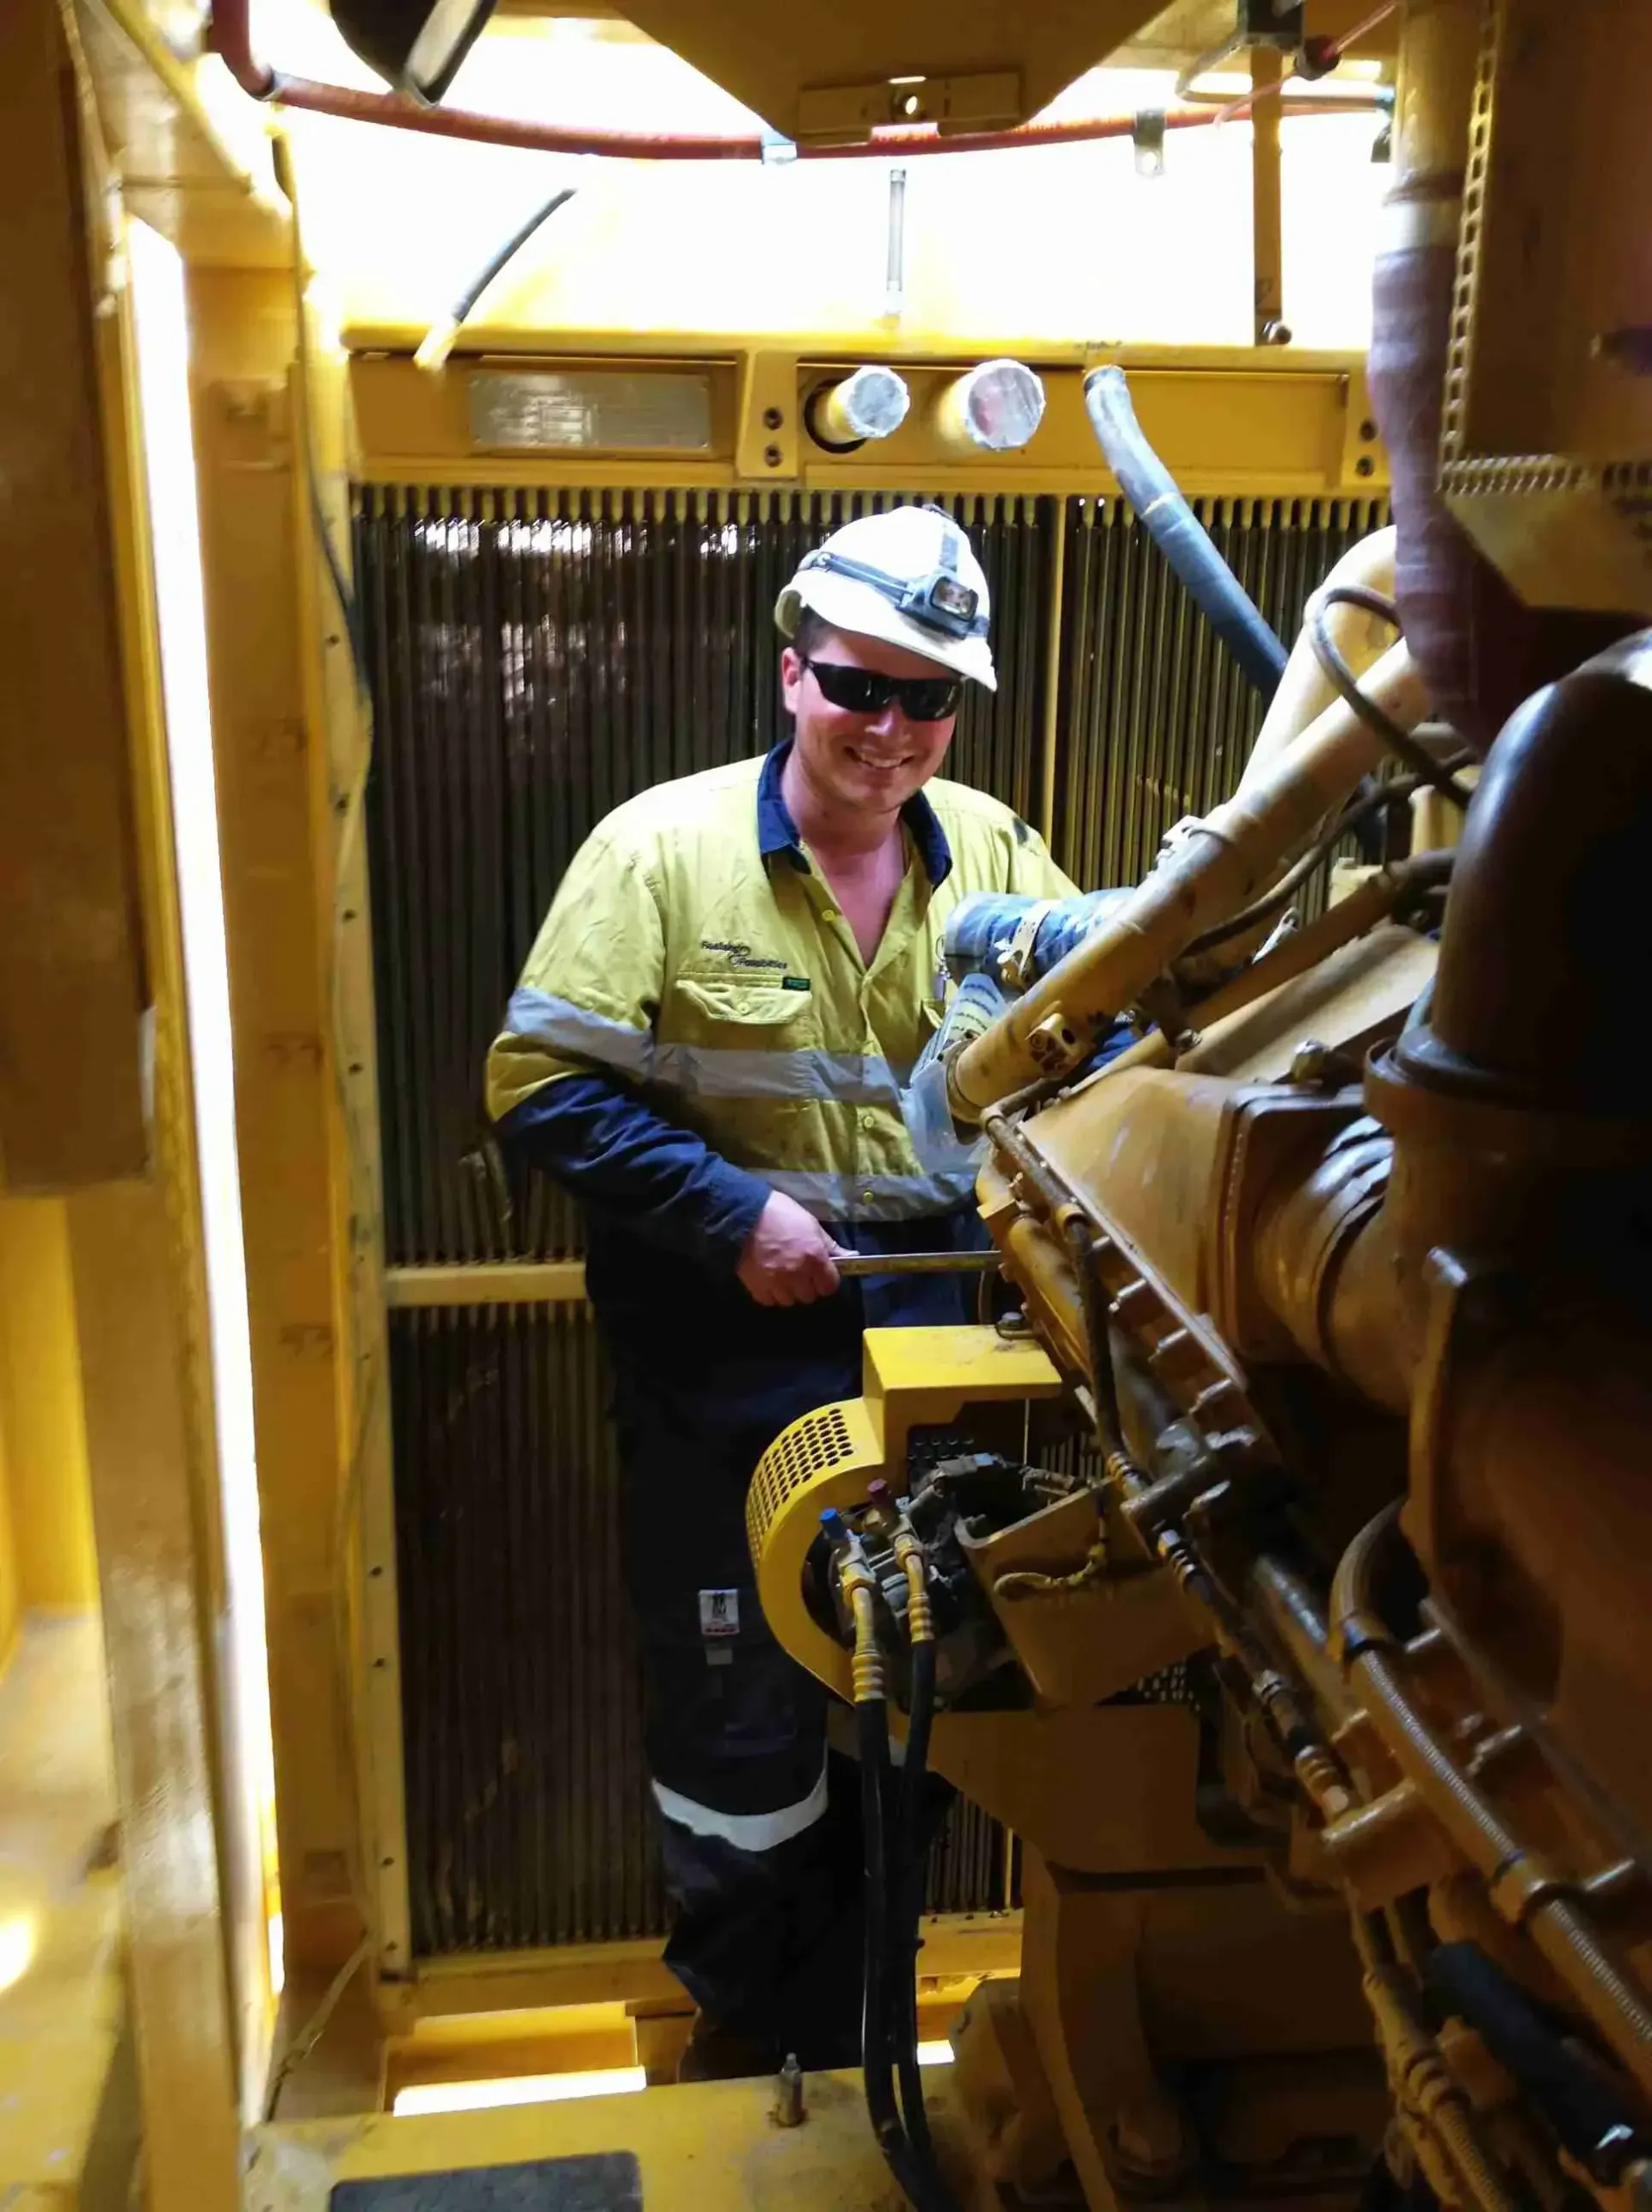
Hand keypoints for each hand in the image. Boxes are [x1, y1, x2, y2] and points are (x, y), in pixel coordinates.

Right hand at [737, 1192, 848, 1306]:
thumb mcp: (811, 1224)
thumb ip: (829, 1245)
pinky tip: (768, 1280)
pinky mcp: (756, 1286)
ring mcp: (776, 1282)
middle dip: (807, 1286)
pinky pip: (769, 1300)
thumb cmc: (781, 1214)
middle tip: (799, 1273)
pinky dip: (770, 1293)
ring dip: (788, 1291)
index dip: (826, 1281)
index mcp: (815, 1258)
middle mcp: (797, 1274)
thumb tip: (851, 1256)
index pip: (830, 1286)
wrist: (744, 1214)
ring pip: (789, 1301)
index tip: (821, 1274)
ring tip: (782, 1276)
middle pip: (809, 1296)